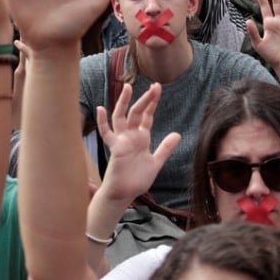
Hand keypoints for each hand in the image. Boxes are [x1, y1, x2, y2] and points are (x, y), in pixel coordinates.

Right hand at [96, 82, 180, 203]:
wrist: (125, 193)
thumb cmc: (137, 179)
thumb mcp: (156, 162)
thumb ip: (165, 148)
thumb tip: (178, 134)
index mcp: (141, 138)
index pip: (147, 116)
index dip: (152, 103)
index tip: (157, 89)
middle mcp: (131, 136)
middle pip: (137, 112)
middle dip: (145, 99)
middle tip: (154, 86)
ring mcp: (122, 140)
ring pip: (121, 117)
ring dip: (124, 103)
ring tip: (128, 88)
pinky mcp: (115, 148)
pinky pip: (107, 133)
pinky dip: (102, 122)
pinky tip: (101, 109)